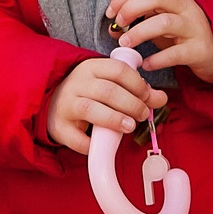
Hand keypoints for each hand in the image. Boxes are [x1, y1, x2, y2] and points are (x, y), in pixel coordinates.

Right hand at [44, 56, 165, 154]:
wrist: (51, 101)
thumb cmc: (88, 92)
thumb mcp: (109, 84)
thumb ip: (136, 90)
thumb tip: (161, 98)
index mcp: (90, 68)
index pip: (118, 70)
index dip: (137, 84)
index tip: (147, 96)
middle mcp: (76, 84)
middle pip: (107, 91)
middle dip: (131, 104)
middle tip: (143, 114)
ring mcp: (65, 105)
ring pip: (90, 109)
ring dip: (115, 119)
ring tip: (130, 126)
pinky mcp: (58, 127)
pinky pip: (76, 138)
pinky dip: (92, 144)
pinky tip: (104, 145)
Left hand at [105, 0, 212, 81]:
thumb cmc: (185, 36)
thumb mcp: (163, 22)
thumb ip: (141, 20)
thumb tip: (114, 27)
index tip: (110, 13)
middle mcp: (184, 8)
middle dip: (131, 8)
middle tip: (119, 25)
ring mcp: (193, 28)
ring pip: (164, 22)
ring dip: (139, 33)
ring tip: (125, 45)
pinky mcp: (198, 50)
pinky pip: (174, 54)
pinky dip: (156, 60)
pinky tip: (146, 64)